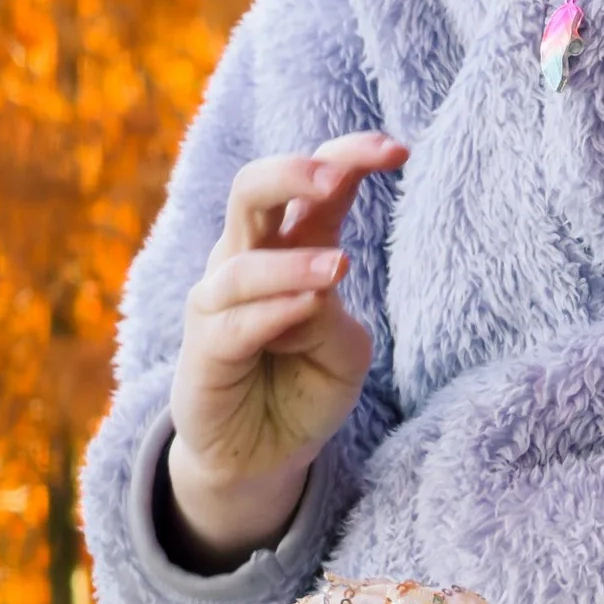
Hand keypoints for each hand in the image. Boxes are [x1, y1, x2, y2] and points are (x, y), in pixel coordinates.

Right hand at [165, 132, 408, 567]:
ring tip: (339, 268)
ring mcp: (218, 302)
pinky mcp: (202, 349)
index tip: (401, 149)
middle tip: (335, 178)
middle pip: (251, 189)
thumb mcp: (345, 354)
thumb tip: (311, 292)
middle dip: (292, 173)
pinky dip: (271, 311)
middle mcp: (249, 259)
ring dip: (292, 261)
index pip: (317, 183)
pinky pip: (233, 323)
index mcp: (295, 245)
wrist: (259, 454)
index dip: (352, 156)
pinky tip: (305, 305)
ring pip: (243, 262)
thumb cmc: (305, 387)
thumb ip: (335, 320)